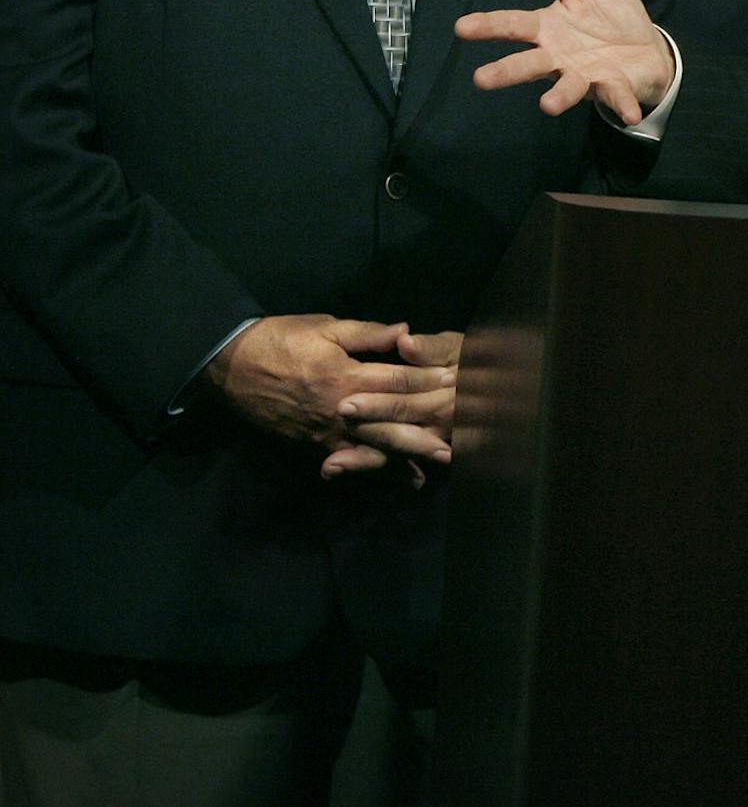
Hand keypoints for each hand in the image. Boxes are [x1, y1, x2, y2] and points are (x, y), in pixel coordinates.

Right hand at [206, 315, 458, 479]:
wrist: (228, 366)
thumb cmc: (278, 339)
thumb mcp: (324, 327)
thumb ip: (367, 333)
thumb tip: (406, 331)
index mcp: (345, 377)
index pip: (398, 381)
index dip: (430, 381)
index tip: (460, 382)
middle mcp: (339, 411)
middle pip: (392, 424)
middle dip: (427, 430)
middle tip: (460, 438)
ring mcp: (325, 433)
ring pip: (374, 450)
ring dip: (407, 458)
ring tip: (438, 465)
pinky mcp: (311, 446)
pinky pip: (349, 462)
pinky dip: (375, 472)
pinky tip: (400, 479)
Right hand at [456, 0, 673, 122]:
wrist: (647, 46)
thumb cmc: (608, 17)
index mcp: (549, 29)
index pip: (514, 25)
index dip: (488, 25)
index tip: (461, 27)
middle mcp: (560, 56)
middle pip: (529, 64)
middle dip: (507, 71)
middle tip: (481, 79)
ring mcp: (586, 75)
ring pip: (567, 87)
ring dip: (559, 96)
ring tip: (548, 105)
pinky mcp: (614, 86)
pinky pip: (617, 96)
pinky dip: (623, 106)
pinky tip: (631, 115)